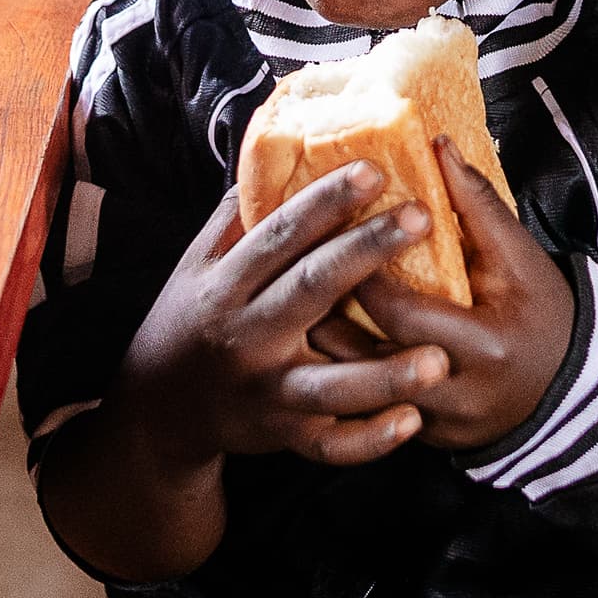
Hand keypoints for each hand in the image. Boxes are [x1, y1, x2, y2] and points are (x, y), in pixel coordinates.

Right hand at [119, 164, 455, 472]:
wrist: (158, 410)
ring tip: (438, 357)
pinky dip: (370, 439)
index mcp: (227, 285)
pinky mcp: (284, 433)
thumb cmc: (191, 319)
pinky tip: (412, 420)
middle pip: (310, 289)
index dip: (325, 201)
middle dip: (366, 252)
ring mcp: (267, 390)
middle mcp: (246, 336)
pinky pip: (331, 444)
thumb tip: (278, 153)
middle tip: (420, 217)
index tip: (372, 169)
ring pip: (330, 385)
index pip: (280, 234)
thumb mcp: (197, 264)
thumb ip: (237, 218)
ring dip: (385, 374)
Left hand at [307, 140, 573, 452]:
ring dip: (327, 350)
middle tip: (294, 276)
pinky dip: (347, 378)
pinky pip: (371, 413)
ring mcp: (439, 426)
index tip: (332, 235)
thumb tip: (438, 145)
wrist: (575, 387)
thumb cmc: (547, 315)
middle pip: (366, 359)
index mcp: (483, 345)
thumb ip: (477, 205)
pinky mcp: (428, 441)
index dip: (360, 274)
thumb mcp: (522, 258)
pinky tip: (322, 347)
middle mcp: (456, 394)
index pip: (399, 312)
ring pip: (358, 392)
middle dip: (325, 315)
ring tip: (297, 309)